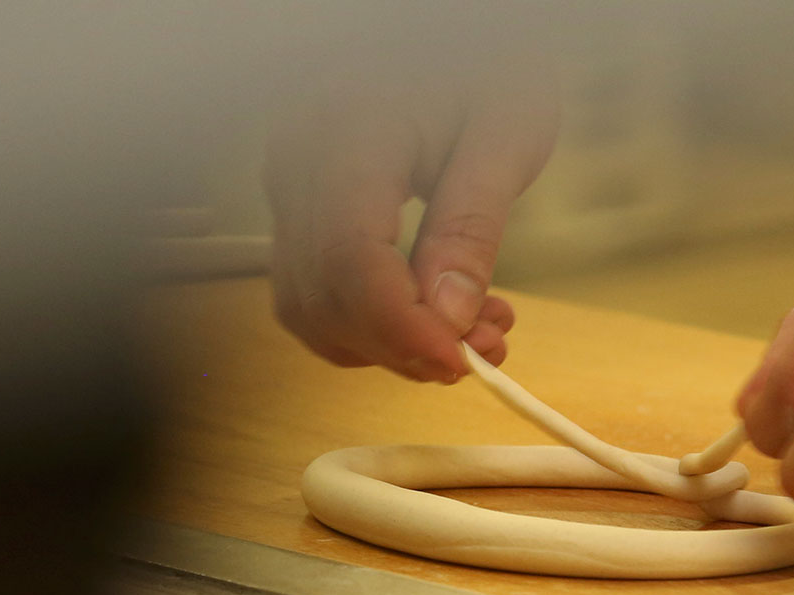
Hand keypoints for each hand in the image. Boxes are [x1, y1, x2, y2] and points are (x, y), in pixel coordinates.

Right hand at [263, 41, 557, 381]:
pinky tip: (434, 313)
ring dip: (390, 343)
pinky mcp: (300, 203)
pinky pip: (316, 287)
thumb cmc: (483, 62)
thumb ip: (472, 227)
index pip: (351, 261)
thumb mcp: (504, 133)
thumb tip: (447, 320)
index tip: (461, 363)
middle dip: (405, 345)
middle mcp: (297, 160)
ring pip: (311, 304)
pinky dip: (371, 321)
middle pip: (326, 295)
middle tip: (485, 348)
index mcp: (348, 129)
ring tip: (472, 331)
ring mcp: (288, 183)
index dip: (403, 330)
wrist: (449, 32)